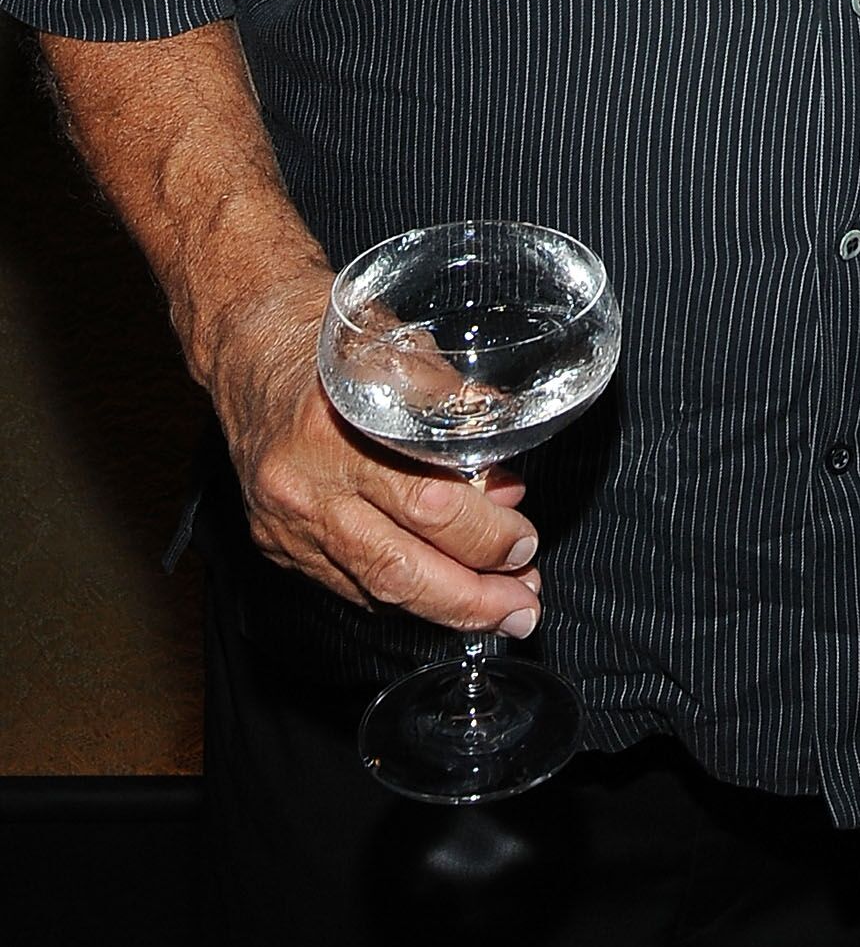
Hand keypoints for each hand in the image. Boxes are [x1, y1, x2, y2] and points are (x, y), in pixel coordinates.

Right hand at [205, 265, 543, 633]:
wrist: (248, 343)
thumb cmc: (331, 339)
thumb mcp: (403, 349)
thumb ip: (454, 415)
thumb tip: (506, 479)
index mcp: (338, 432)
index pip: (428, 505)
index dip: (485, 535)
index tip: (524, 542)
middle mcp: (306, 487)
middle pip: (399, 568)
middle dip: (471, 598)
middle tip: (522, 605)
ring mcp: (286, 523)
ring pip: (373, 590)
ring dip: (443, 606)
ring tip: (497, 606)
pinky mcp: (276, 542)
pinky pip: (347, 585)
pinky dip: (400, 593)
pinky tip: (439, 592)